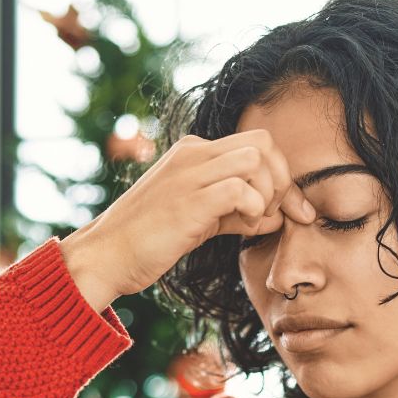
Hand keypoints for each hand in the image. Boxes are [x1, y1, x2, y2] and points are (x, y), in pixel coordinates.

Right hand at [59, 129, 318, 311]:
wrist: (107, 255)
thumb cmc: (149, 241)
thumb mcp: (198, 220)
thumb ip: (235, 212)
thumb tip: (276, 216)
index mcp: (193, 152)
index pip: (256, 144)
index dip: (281, 175)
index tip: (290, 211)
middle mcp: (193, 153)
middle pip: (263, 142)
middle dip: (282, 179)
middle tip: (277, 214)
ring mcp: (190, 173)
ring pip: (256, 159)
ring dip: (268, 193)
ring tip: (254, 221)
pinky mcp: (189, 199)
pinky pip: (241, 188)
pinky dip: (255, 208)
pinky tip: (245, 227)